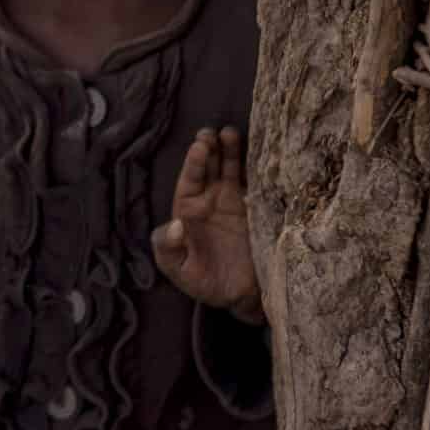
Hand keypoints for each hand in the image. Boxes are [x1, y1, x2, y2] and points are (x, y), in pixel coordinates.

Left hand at [154, 126, 262, 320]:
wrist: (242, 298)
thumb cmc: (205, 283)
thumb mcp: (179, 270)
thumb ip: (168, 248)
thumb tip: (174, 224)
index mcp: (189, 211)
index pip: (189, 181)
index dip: (194, 163)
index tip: (200, 147)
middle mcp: (211, 202)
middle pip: (209, 169)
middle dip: (210, 149)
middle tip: (212, 132)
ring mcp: (236, 204)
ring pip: (232, 171)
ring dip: (231, 152)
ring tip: (231, 133)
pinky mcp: (258, 211)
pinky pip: (257, 185)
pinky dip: (258, 169)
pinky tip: (261, 153)